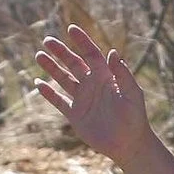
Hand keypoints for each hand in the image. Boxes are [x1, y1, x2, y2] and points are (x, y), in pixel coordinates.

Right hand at [34, 24, 150, 162]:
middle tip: (47, 40)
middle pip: (73, 63)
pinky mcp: (76, 115)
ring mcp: (83, 99)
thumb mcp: (132, 94)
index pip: (91, 54)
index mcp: (106, 77)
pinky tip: (38, 83)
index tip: (71, 29)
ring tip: (39, 56)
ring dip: (51, 68)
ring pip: (63, 79)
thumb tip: (112, 52)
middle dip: (61, 52)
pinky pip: (59, 101)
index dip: (82, 41)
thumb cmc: (135, 118)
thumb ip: (123, 74)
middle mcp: (93, 85)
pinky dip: (49, 93)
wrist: (129, 145)